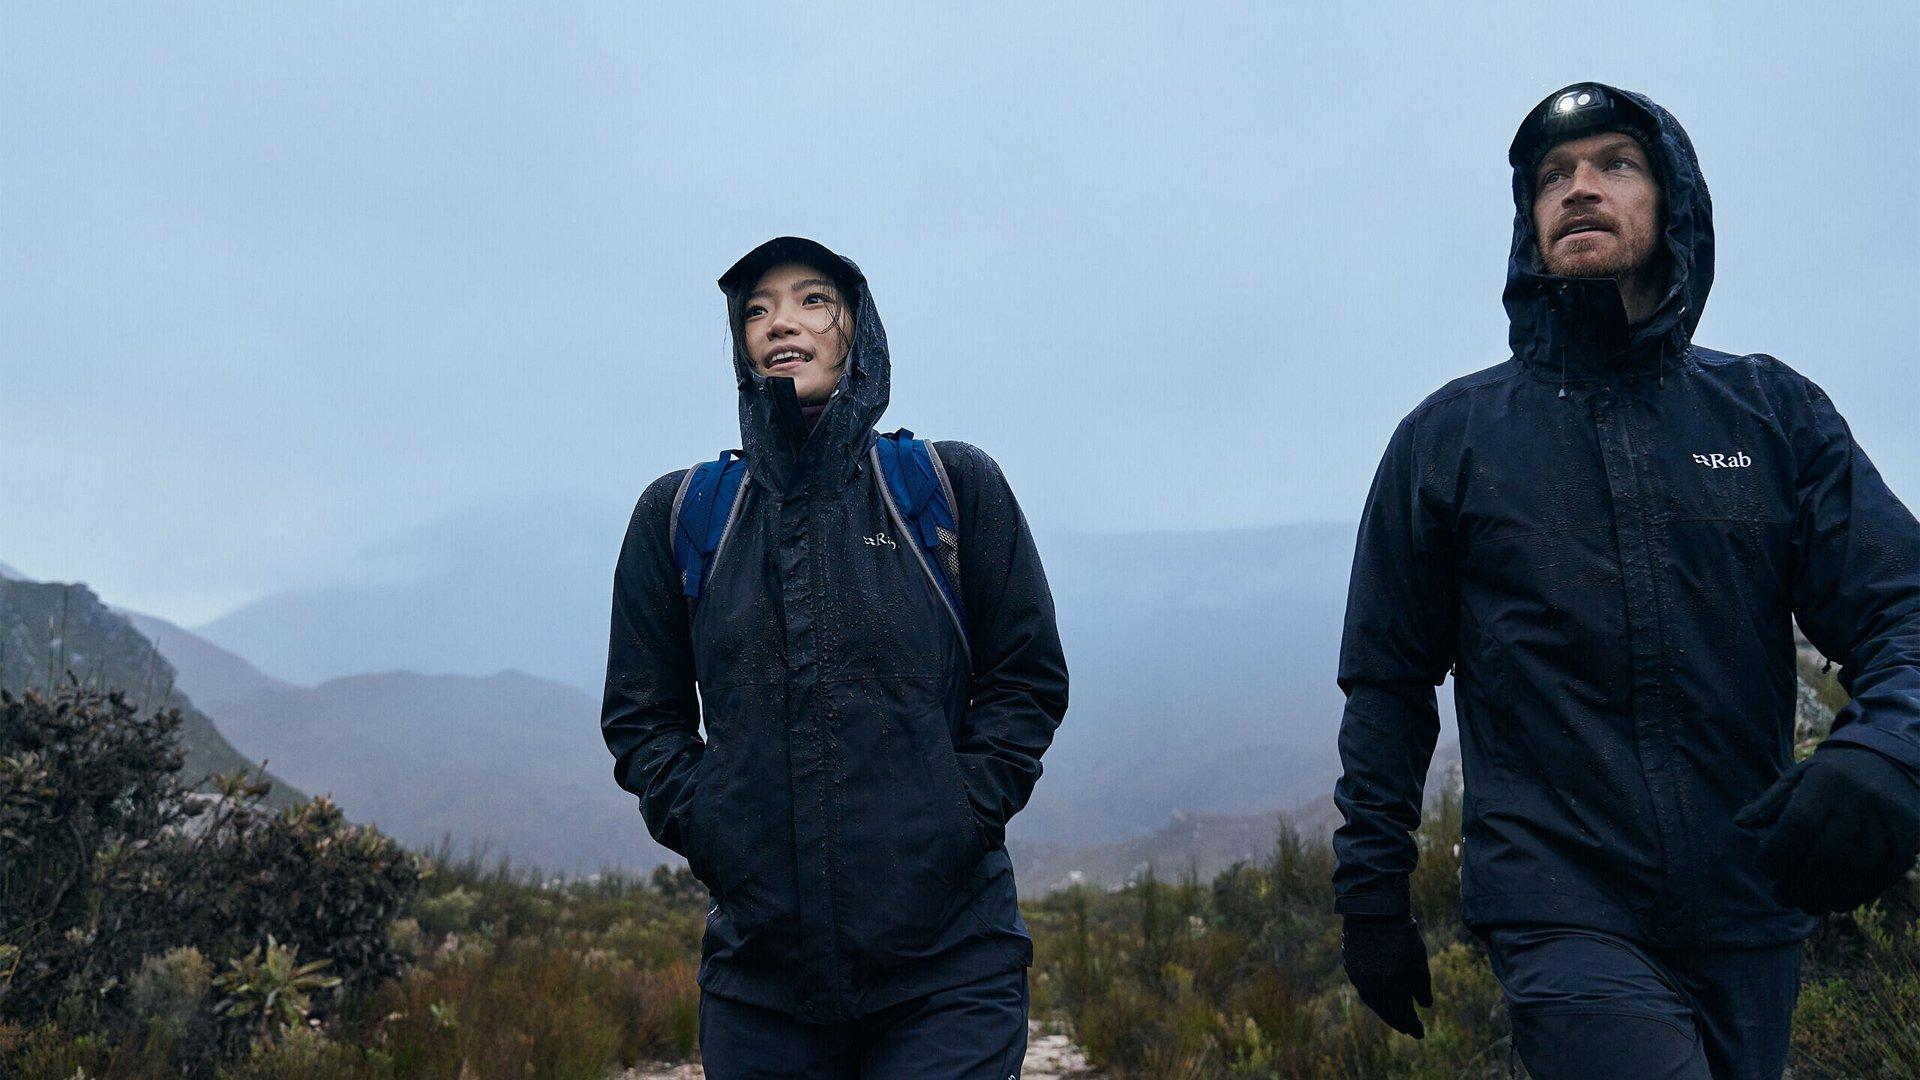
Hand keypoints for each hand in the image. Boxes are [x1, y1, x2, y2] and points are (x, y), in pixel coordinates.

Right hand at [1342, 914, 1432, 1038]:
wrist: (1373, 909)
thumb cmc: (1402, 932)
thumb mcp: (1419, 958)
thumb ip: (1422, 986)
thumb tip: (1424, 1006)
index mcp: (1393, 983)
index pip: (1404, 1014)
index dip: (1413, 1026)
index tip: (1420, 1034)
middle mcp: (1374, 984)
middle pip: (1387, 1012)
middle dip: (1399, 1022)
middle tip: (1408, 1029)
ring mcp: (1360, 977)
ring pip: (1374, 1003)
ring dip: (1385, 1012)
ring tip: (1395, 1017)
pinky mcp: (1351, 968)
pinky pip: (1364, 991)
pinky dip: (1374, 1000)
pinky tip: (1380, 1000)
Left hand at [1735, 746, 1919, 914]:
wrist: (1891, 764)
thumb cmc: (1832, 776)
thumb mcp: (1799, 776)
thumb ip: (1771, 802)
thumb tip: (1739, 823)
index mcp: (1827, 783)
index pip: (1799, 825)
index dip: (1778, 853)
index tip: (1765, 868)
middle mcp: (1861, 803)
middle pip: (1826, 855)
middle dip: (1798, 883)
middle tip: (1780, 896)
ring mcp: (1888, 825)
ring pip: (1854, 871)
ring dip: (1824, 895)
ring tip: (1804, 904)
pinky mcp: (1906, 844)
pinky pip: (1881, 878)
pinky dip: (1855, 896)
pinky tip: (1834, 902)